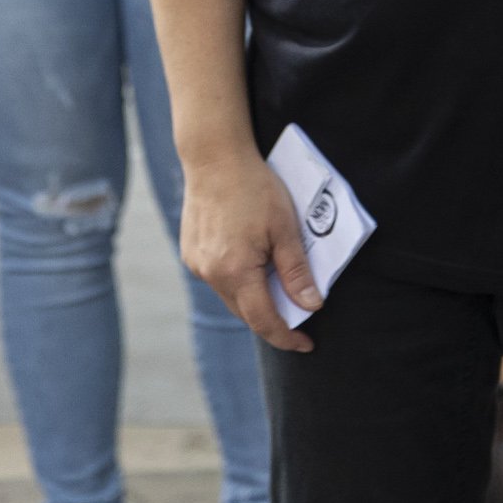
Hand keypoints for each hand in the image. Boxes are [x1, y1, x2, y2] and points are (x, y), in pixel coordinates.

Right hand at [178, 151, 323, 351]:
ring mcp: (195, 264)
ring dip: (254, 299)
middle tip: (300, 317)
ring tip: (279, 288)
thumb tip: (312, 306)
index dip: (286, 337)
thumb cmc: (254, 187)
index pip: (263, 320)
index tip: (305, 345)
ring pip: (230, 297)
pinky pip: (218, 279)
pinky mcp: (190, 253)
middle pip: (245, 312)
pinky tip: (253, 267)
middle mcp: (210, 273)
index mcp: (235, 271)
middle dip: (272, 320)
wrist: (214, 158)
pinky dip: (238, 281)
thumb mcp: (285, 228)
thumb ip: (297, 271)